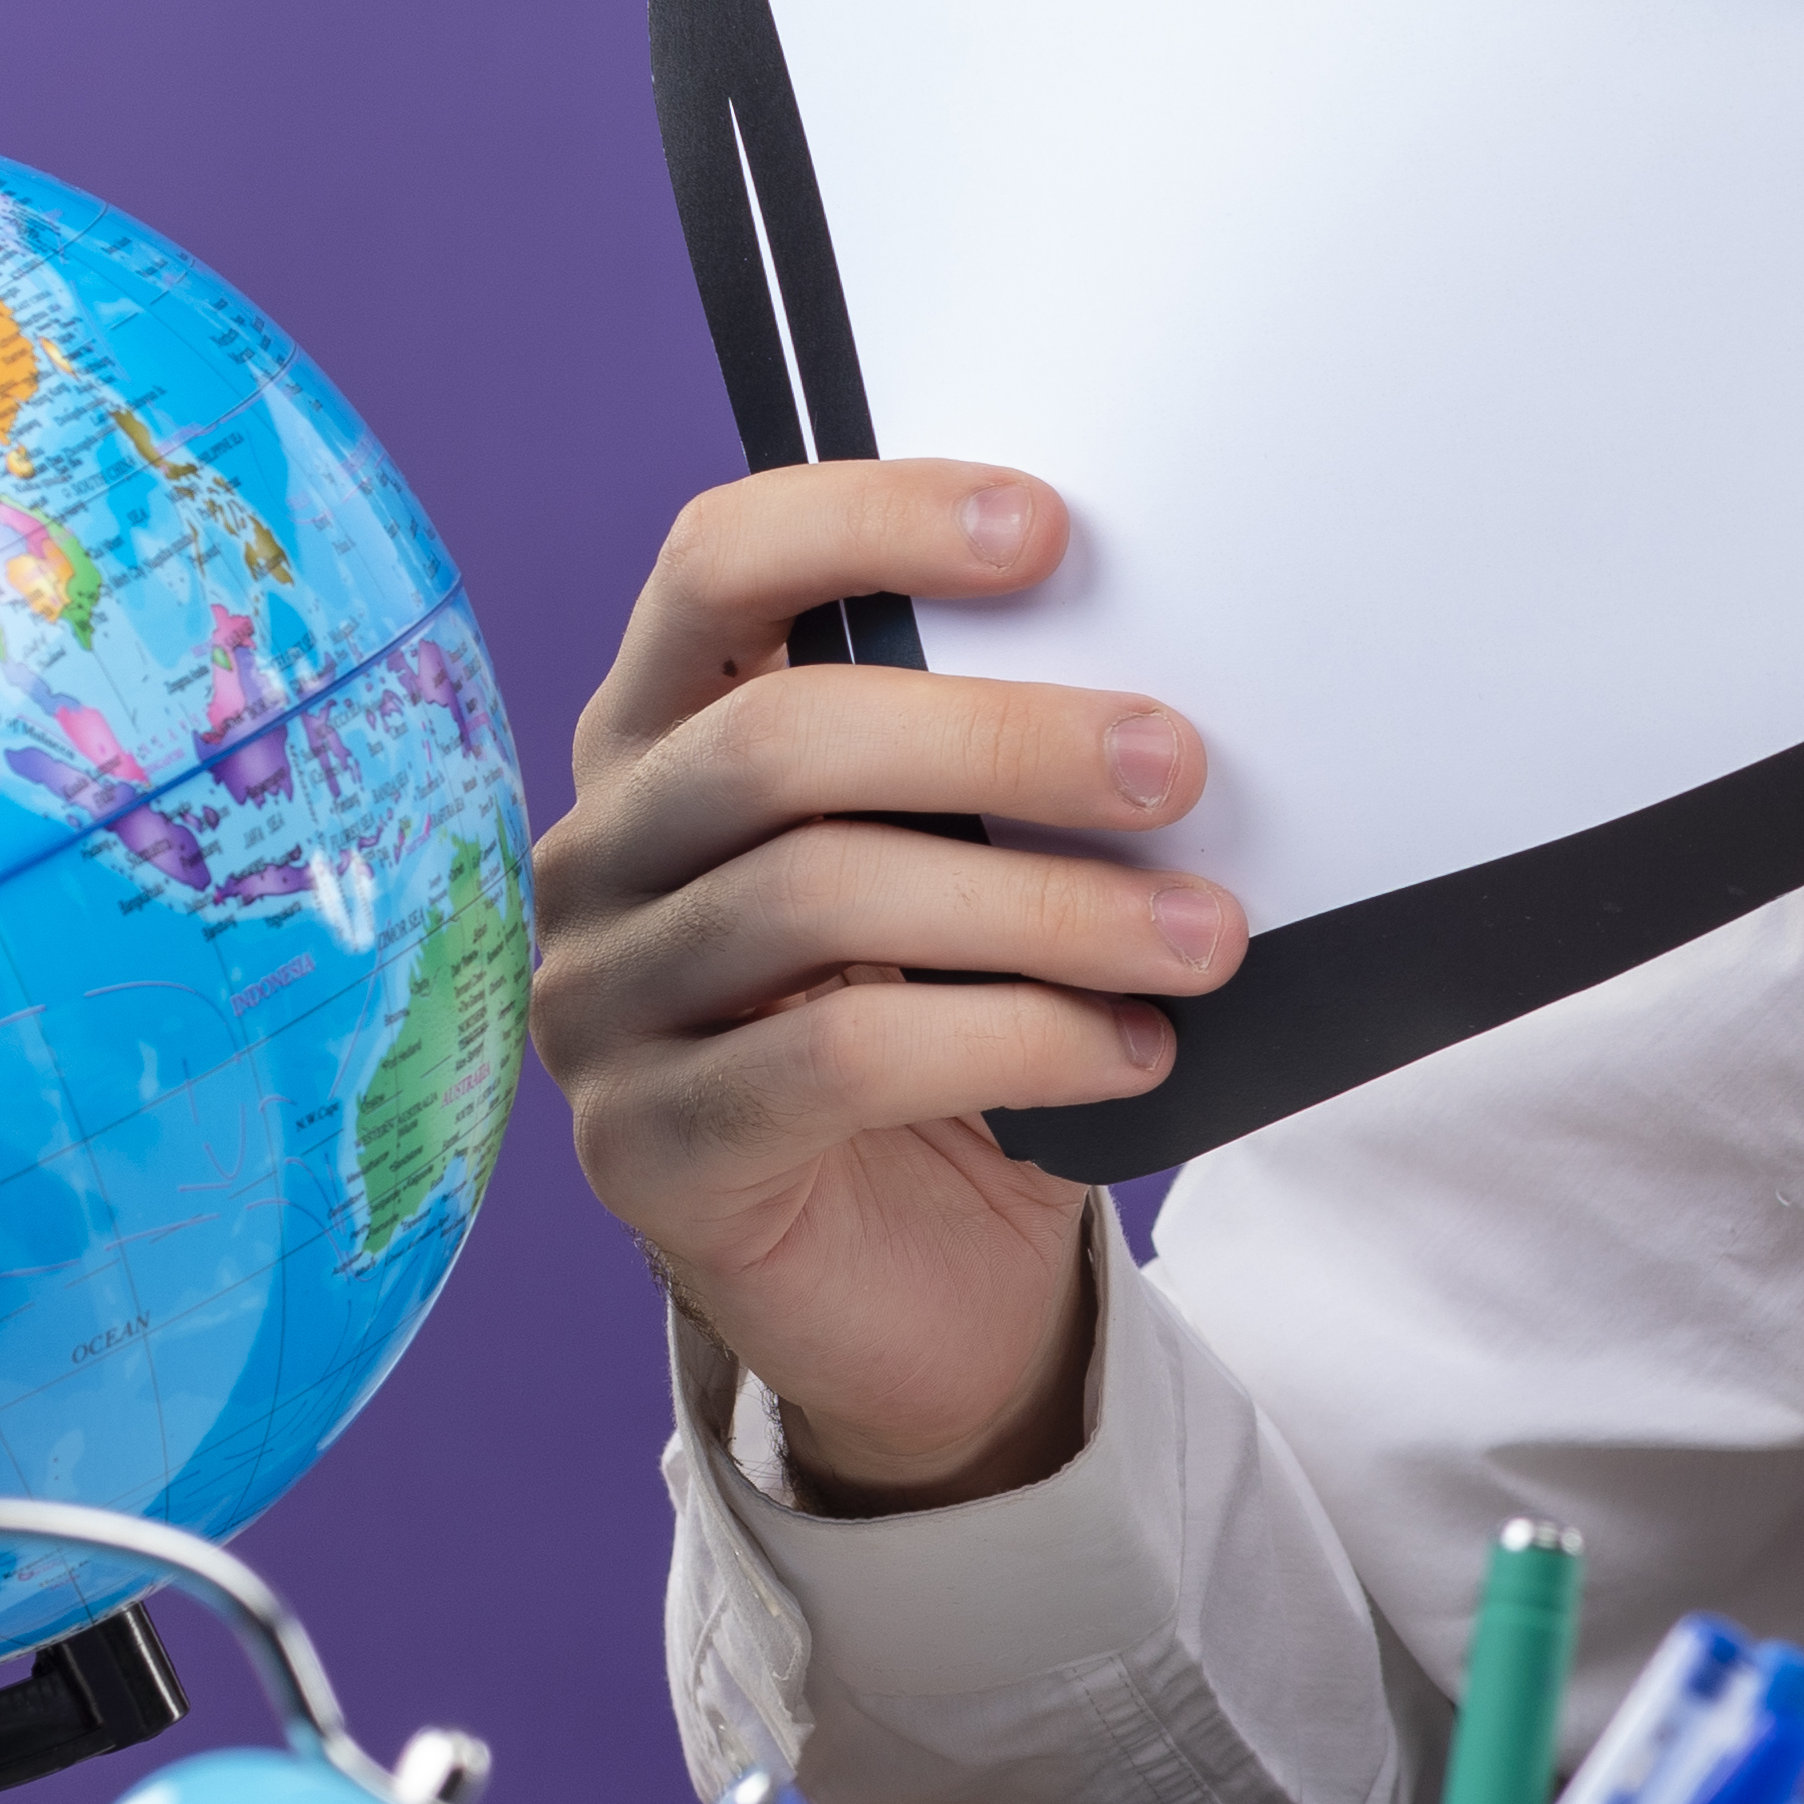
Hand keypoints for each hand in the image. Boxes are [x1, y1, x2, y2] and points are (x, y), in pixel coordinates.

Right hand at [526, 464, 1241, 1506]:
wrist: (926, 1283)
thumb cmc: (957, 1030)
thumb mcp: (977, 869)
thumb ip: (1004, 775)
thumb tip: (1169, 694)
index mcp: (669, 735)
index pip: (718, 567)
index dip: (868, 521)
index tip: (1046, 529)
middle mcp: (601, 855)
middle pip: (778, 741)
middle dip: (1000, 738)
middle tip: (1178, 765)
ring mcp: (601, 1007)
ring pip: (816, 900)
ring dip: (1045, 907)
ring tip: (1202, 933)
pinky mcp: (647, 1151)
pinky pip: (837, 1060)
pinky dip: (1015, 1039)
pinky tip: (1131, 1050)